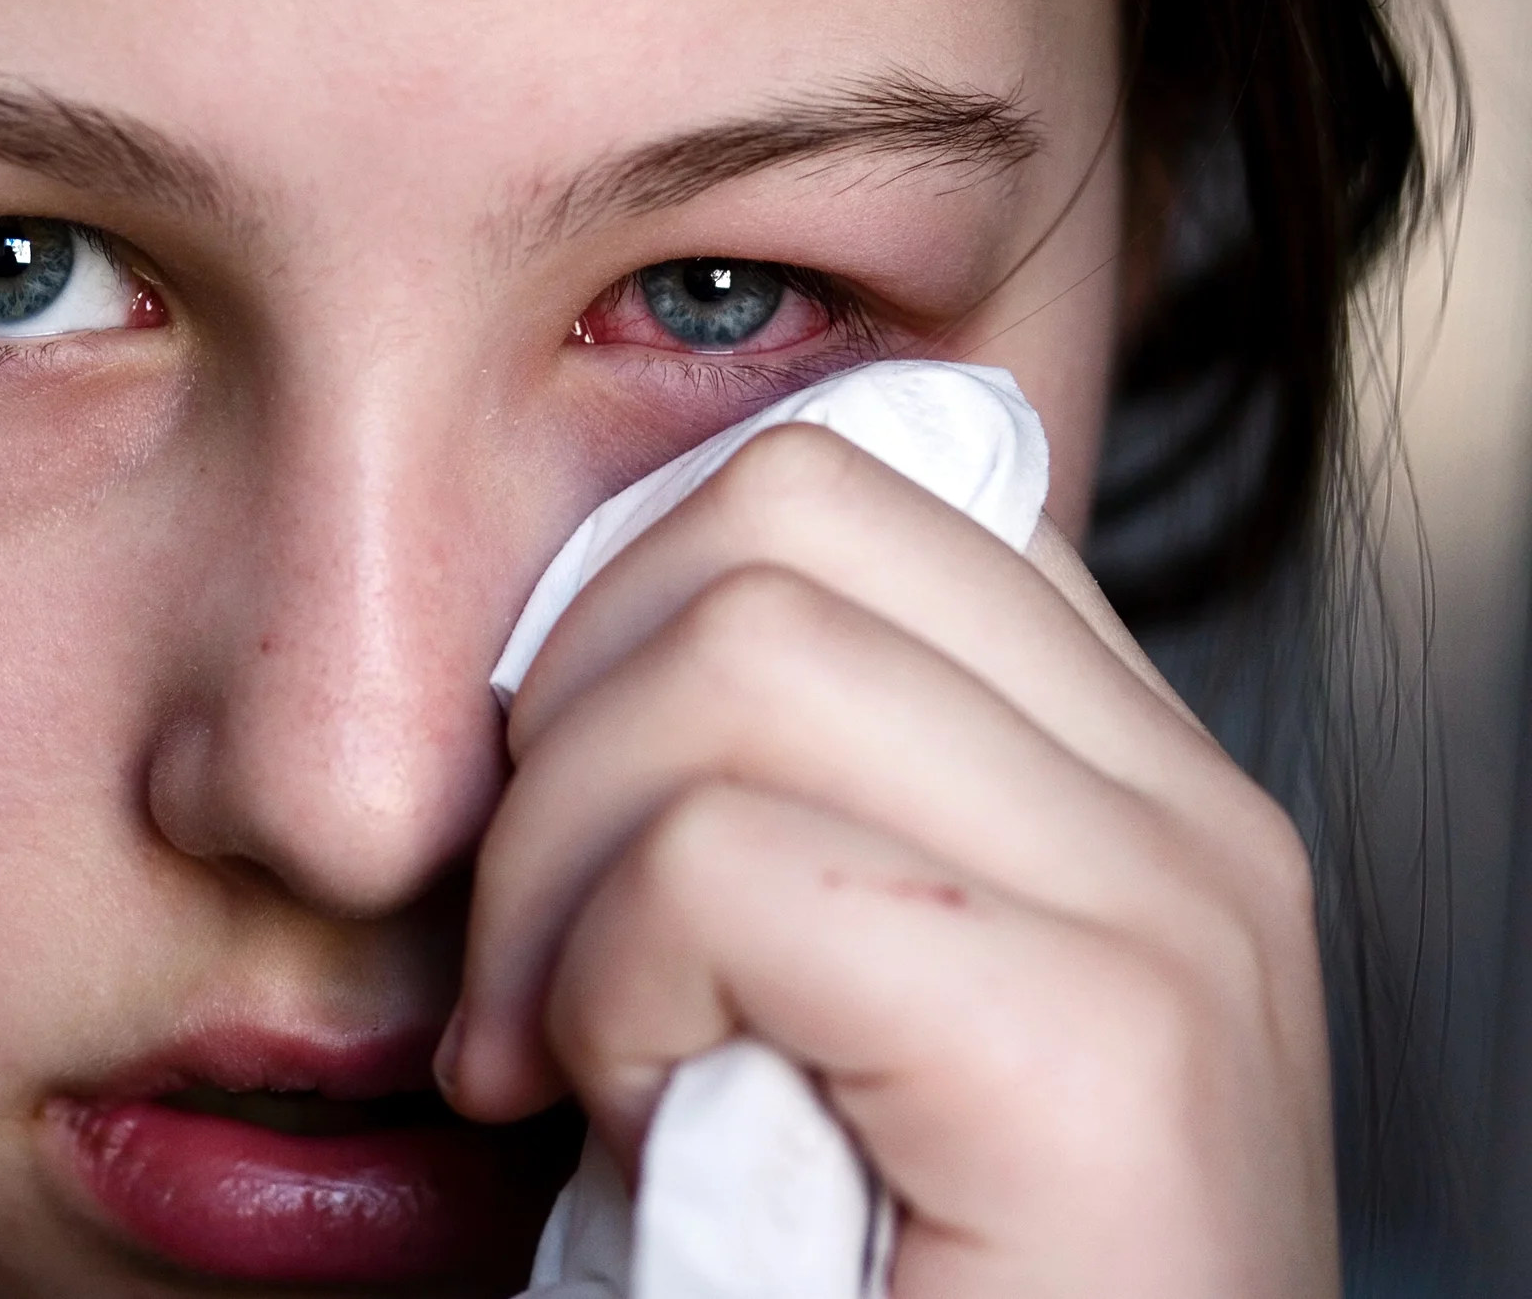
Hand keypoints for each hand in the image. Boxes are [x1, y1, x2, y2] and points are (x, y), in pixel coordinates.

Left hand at [437, 423, 1336, 1297]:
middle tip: (528, 958)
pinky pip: (726, 863)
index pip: (843, 489)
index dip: (625, 617)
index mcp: (1117, 784)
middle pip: (778, 518)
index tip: (566, 833)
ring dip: (561, 868)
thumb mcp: (800, 999)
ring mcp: (1170, 921)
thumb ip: (763, 799)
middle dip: (567, 719)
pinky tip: (619, 1123)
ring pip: (738, 650)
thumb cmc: (852, 1288)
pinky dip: (601, 988)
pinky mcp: (1098, 1058)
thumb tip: (599, 618)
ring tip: (566, 1055)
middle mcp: (1181, 819)